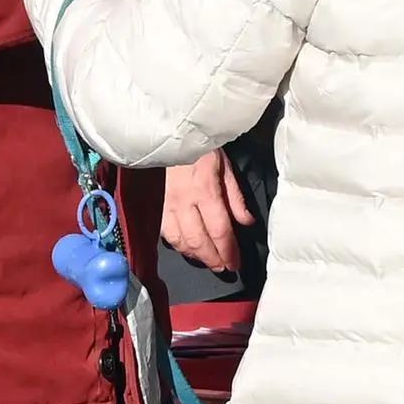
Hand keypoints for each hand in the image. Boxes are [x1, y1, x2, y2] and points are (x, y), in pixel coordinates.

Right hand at [163, 151, 255, 275]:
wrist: (169, 135)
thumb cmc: (201, 149)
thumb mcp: (225, 167)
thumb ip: (235, 197)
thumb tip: (247, 222)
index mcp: (205, 191)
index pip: (219, 231)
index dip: (229, 251)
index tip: (236, 263)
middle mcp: (184, 202)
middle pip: (199, 241)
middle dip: (213, 259)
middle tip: (225, 268)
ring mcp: (167, 205)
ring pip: (180, 241)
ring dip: (196, 256)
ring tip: (209, 261)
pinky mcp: (157, 206)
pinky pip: (167, 233)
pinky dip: (179, 246)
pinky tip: (188, 249)